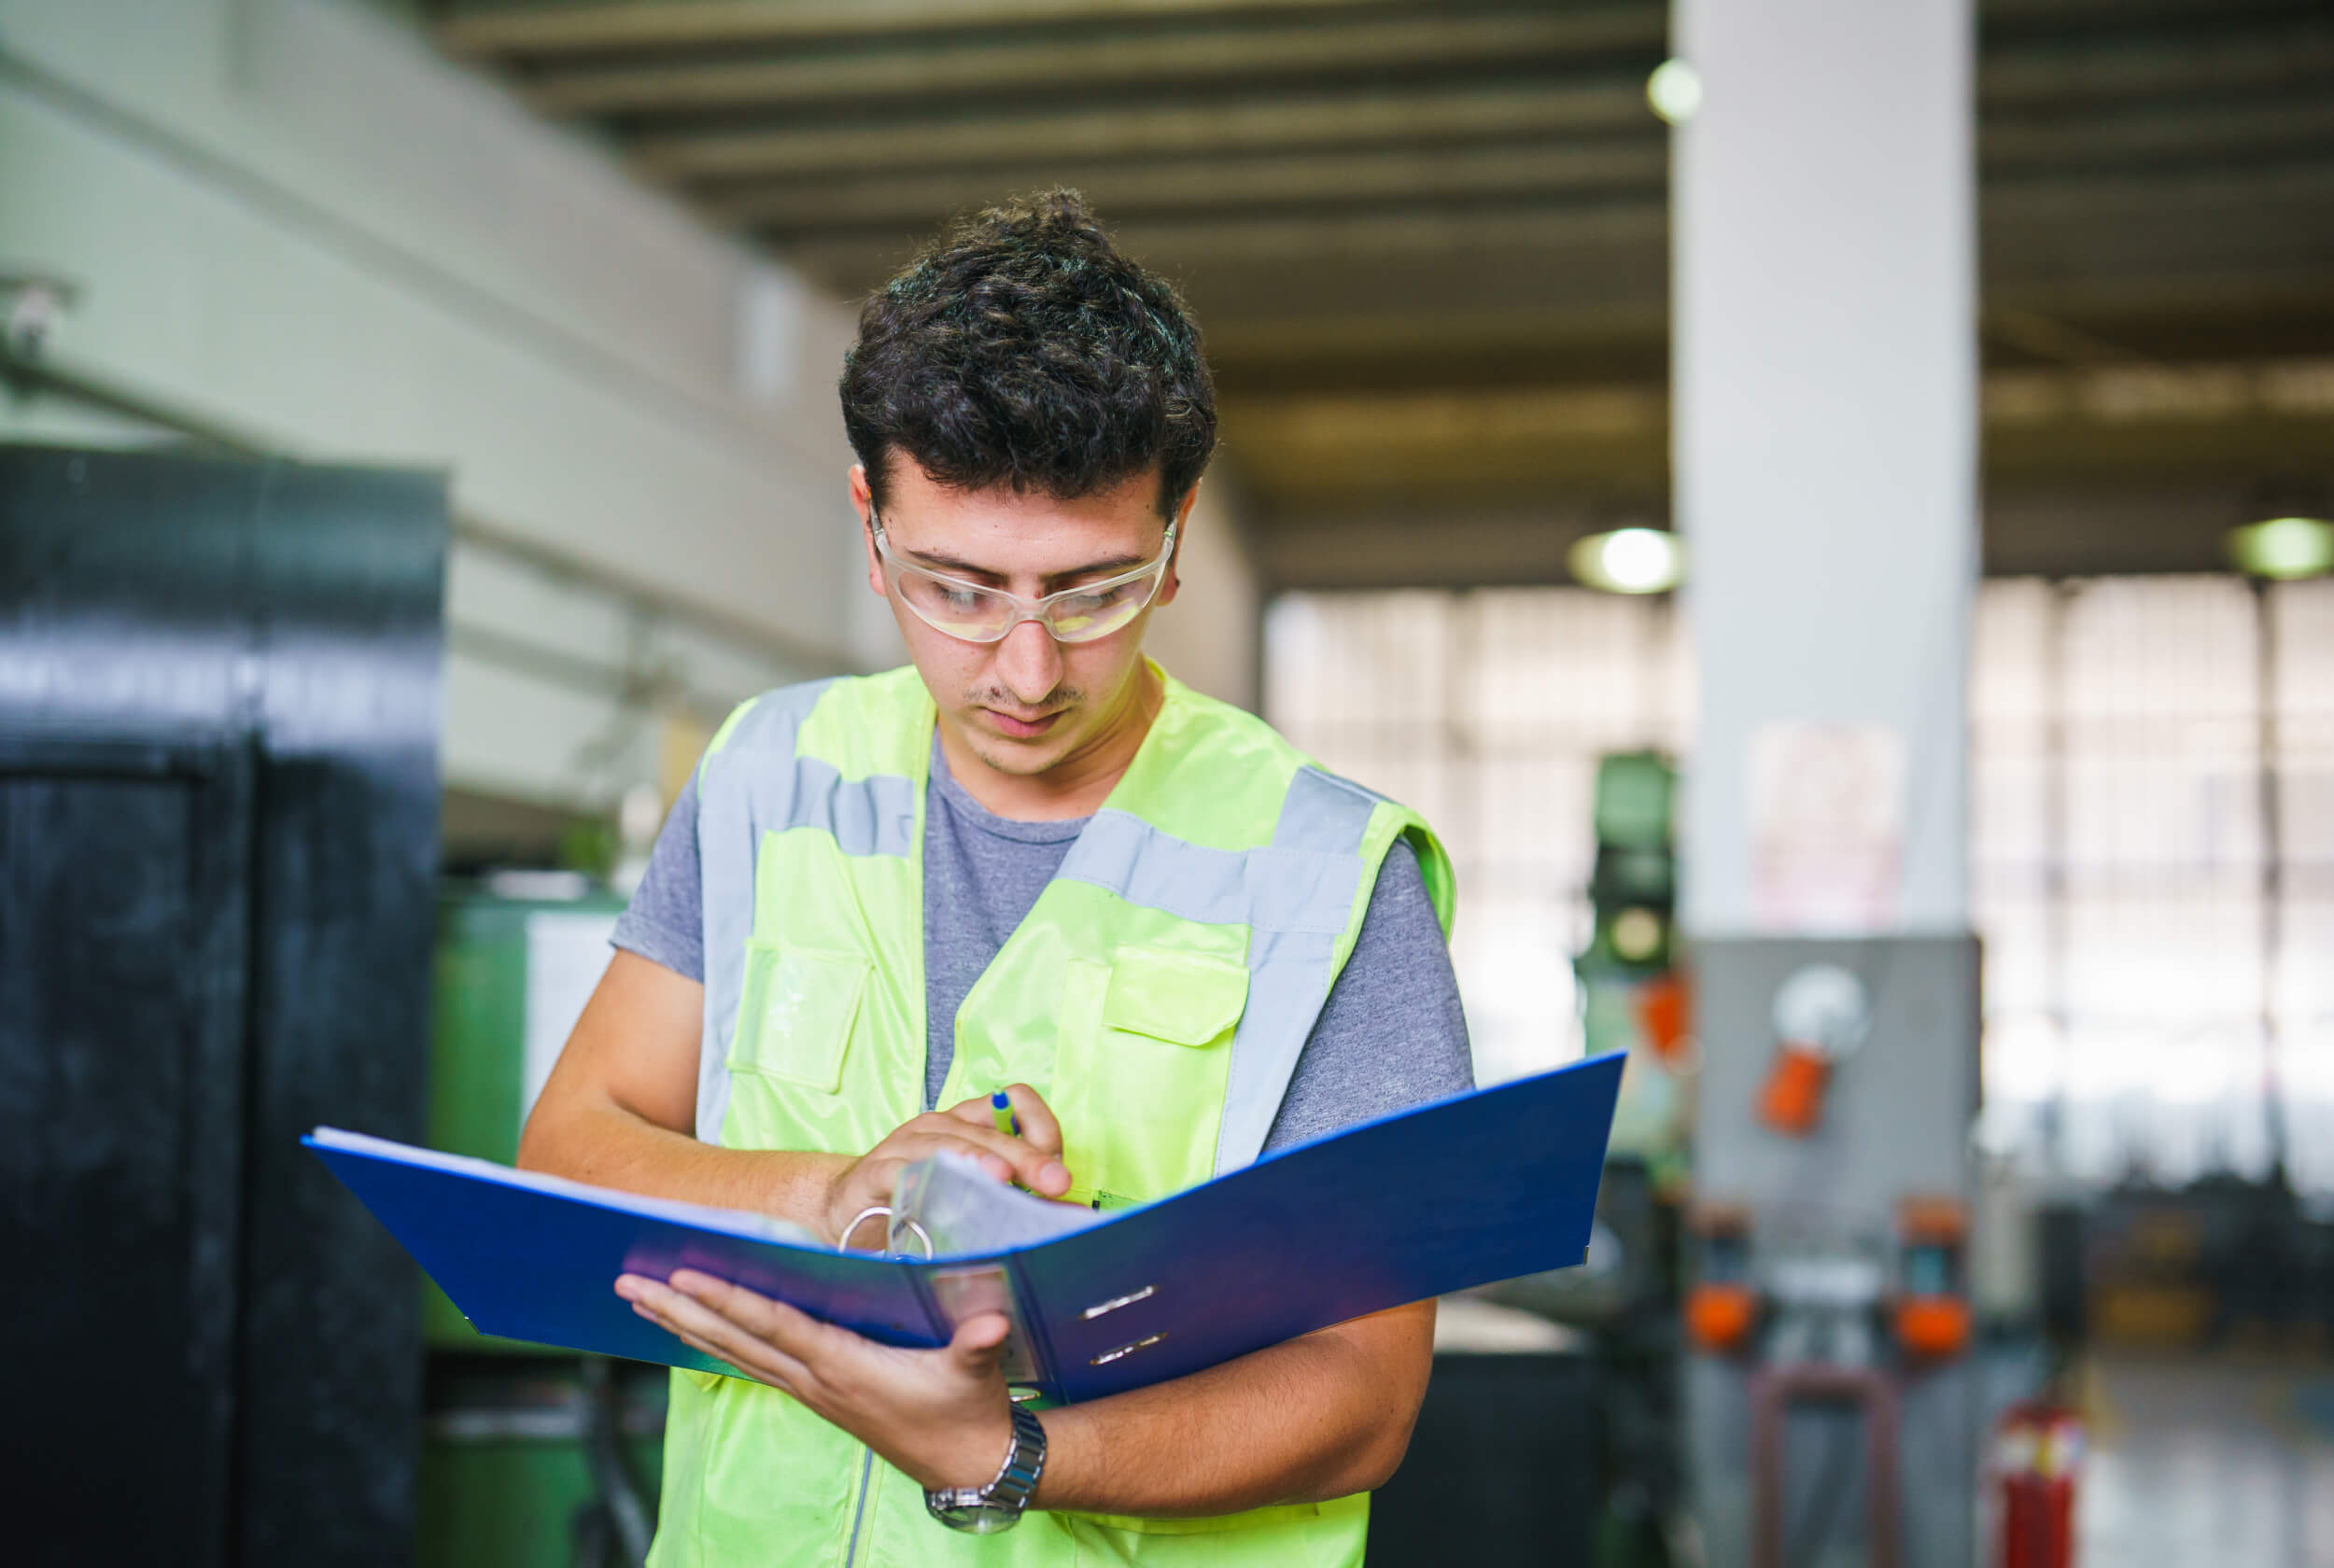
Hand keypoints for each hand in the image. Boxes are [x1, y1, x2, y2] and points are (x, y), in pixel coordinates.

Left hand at [617, 1269, 1018, 1489]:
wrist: (967, 1464)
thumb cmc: (969, 1411)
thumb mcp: (977, 1373)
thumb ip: (978, 1343)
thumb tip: (992, 1322)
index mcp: (844, 1366)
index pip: (773, 1325)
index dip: (728, 1298)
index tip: (682, 1275)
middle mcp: (815, 1378)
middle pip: (731, 1339)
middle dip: (677, 1310)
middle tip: (626, 1285)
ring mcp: (810, 1389)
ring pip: (731, 1352)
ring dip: (682, 1325)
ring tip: (640, 1300)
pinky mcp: (815, 1394)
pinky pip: (750, 1363)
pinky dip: (714, 1341)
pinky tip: (691, 1328)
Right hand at [819, 1083, 1071, 1245]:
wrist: (845, 1213)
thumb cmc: (919, 1203)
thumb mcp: (972, 1196)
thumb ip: (1019, 1198)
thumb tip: (1074, 1216)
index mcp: (968, 1124)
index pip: (1015, 1101)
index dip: (1043, 1129)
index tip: (1058, 1171)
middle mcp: (939, 1126)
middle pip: (991, 1130)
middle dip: (1027, 1156)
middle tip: (1055, 1182)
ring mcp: (904, 1145)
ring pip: (950, 1142)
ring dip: (979, 1161)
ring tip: (1003, 1180)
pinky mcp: (874, 1172)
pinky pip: (901, 1171)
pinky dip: (924, 1181)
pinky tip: (942, 1199)